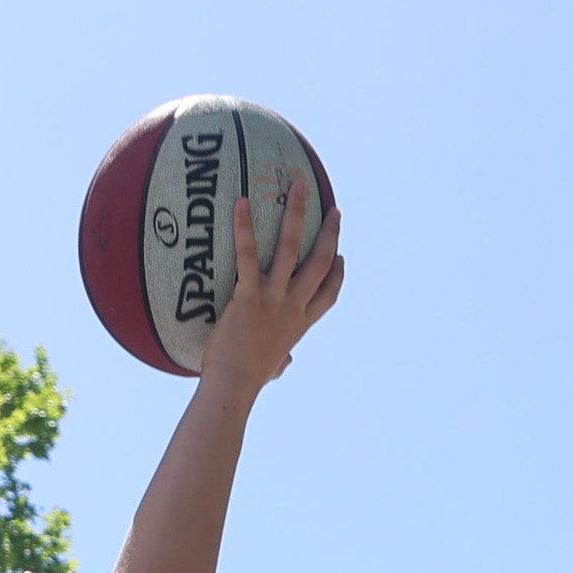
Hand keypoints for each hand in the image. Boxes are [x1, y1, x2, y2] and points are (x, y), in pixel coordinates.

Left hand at [199, 167, 343, 393]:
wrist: (233, 387)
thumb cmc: (247, 380)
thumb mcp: (272, 369)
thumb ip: (281, 362)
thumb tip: (284, 364)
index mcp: (300, 325)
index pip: (329, 295)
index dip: (337, 273)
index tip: (340, 257)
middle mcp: (293, 307)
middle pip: (320, 262)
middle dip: (330, 233)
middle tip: (334, 211)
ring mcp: (274, 299)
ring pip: (293, 247)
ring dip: (298, 213)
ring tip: (297, 185)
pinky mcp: (249, 296)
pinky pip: (248, 254)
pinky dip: (244, 227)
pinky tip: (241, 203)